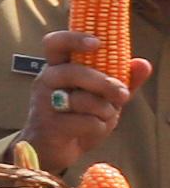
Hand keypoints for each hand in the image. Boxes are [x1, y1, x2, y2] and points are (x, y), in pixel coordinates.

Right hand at [28, 27, 149, 176]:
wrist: (54, 149)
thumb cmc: (77, 117)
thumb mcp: (103, 97)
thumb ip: (122, 80)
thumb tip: (143, 63)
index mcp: (57, 68)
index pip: (55, 43)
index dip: (74, 38)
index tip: (97, 43)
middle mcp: (45, 81)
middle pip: (72, 72)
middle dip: (104, 83)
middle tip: (123, 95)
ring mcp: (44, 103)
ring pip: (82, 100)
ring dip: (104, 110)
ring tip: (105, 116)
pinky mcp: (50, 125)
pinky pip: (85, 122)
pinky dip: (98, 127)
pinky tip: (94, 130)